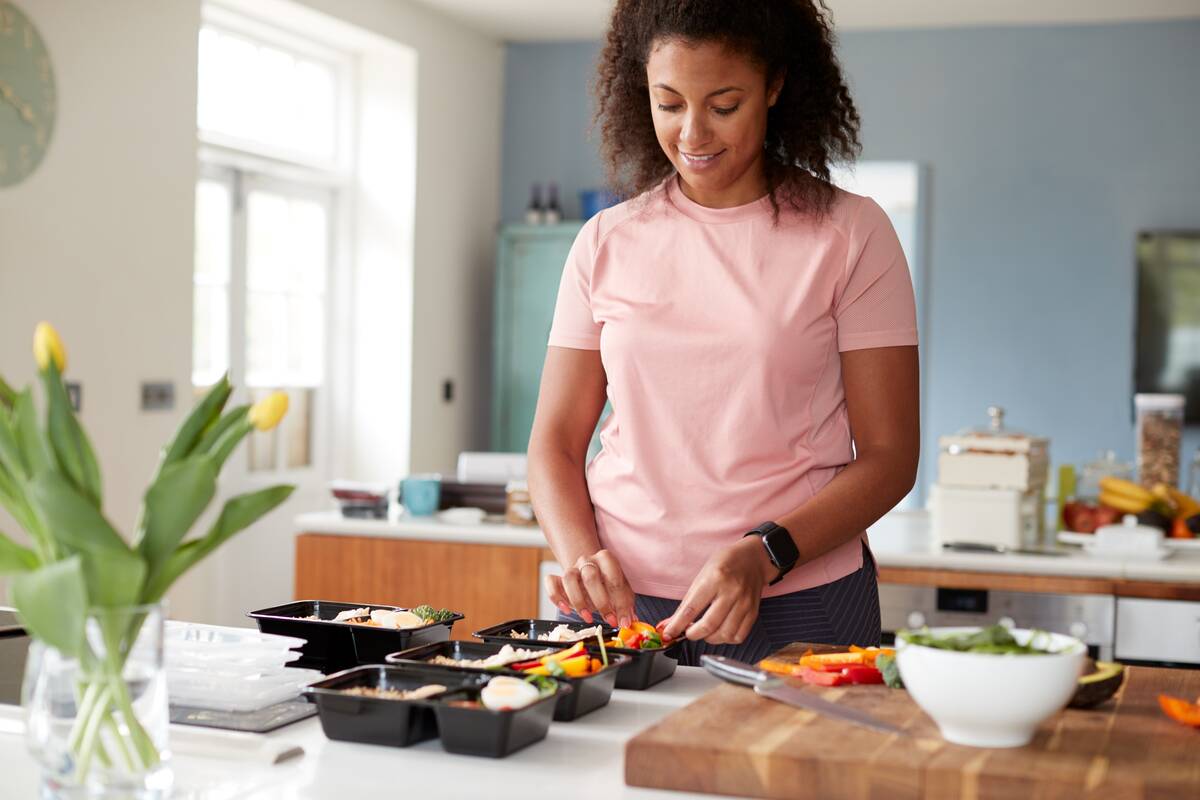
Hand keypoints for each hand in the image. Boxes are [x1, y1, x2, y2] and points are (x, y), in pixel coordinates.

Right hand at [543, 549, 635, 627]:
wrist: (591, 573)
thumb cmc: (608, 584)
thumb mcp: (622, 592)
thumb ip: (625, 606)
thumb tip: (628, 621)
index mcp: (606, 559)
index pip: (613, 578)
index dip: (620, 602)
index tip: (622, 620)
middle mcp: (587, 560)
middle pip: (590, 576)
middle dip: (601, 602)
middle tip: (608, 619)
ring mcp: (572, 568)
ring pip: (568, 578)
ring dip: (579, 601)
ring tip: (588, 617)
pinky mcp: (558, 578)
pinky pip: (551, 582)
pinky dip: (556, 597)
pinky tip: (566, 610)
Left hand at [658, 536, 776, 644]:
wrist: (753, 558)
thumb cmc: (726, 563)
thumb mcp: (702, 575)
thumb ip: (687, 602)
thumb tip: (670, 623)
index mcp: (715, 578)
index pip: (691, 609)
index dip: (677, 625)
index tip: (669, 634)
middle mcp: (731, 591)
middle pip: (709, 625)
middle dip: (693, 634)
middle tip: (688, 632)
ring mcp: (744, 603)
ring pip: (724, 634)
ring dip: (709, 639)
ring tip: (704, 632)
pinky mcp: (753, 612)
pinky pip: (739, 636)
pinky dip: (726, 639)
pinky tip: (720, 632)